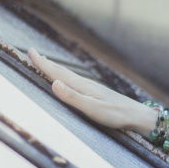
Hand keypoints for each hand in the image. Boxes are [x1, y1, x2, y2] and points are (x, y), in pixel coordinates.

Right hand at [28, 47, 152, 132]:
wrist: (138, 116)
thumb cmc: (116, 115)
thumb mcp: (92, 108)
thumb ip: (73, 97)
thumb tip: (53, 83)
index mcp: (82, 86)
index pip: (58, 73)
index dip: (42, 63)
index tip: (29, 51)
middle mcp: (86, 84)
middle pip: (62, 71)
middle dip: (46, 63)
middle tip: (32, 53)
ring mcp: (93, 89)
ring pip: (69, 76)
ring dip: (56, 69)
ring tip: (47, 64)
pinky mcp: (98, 94)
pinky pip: (77, 82)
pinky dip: (67, 78)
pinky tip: (70, 81)